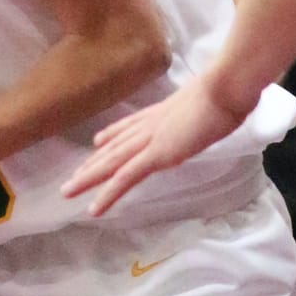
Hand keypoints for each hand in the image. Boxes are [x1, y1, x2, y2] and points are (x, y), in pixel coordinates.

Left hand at [64, 68, 238, 216]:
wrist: (225, 87)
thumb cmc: (228, 92)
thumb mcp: (211, 102)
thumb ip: (203, 110)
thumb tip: (209, 113)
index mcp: (162, 112)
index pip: (130, 126)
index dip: (112, 135)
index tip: (97, 142)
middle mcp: (150, 124)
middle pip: (114, 146)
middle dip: (92, 162)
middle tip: (72, 176)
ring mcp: (151, 140)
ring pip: (111, 163)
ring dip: (88, 178)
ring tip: (68, 192)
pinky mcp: (157, 154)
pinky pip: (125, 178)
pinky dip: (108, 194)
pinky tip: (94, 208)